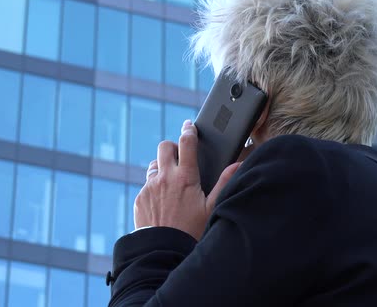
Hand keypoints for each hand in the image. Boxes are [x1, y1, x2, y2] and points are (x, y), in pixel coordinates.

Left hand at [134, 120, 240, 240]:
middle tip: (180, 156)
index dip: (189, 130)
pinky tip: (163, 200)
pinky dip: (154, 187)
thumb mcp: (212, 208)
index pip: (186, 143)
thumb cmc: (191, 230)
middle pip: (165, 147)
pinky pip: (146, 184)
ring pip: (154, 165)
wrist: (163, 250)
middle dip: (173, 147)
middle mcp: (165, 177)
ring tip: (172, 180)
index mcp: (185, 177)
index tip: (190, 126)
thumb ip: (224, 183)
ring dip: (162, 167)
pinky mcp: (140, 198)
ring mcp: (149, 187)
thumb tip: (237, 165)